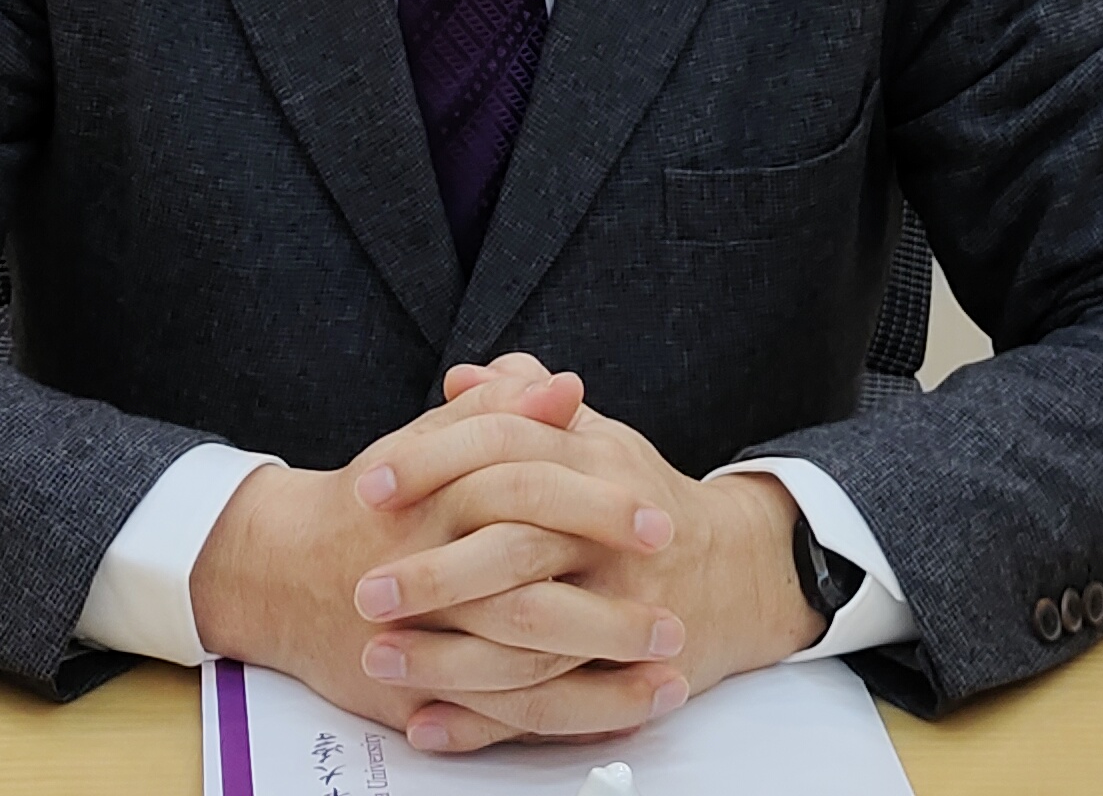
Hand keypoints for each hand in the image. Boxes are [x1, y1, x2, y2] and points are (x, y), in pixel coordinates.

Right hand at [189, 356, 685, 746]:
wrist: (282, 575)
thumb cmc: (377, 503)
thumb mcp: (432, 444)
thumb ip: (498, 413)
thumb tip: (565, 386)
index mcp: (439, 501)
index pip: (529, 494)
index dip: (599, 507)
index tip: (660, 518)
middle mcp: (431, 573)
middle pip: (531, 593)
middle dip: (610, 610)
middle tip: (676, 611)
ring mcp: (423, 641)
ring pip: (522, 666)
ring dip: (604, 672)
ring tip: (673, 672)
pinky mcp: (419, 692)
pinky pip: (503, 716)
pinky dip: (569, 717)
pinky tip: (626, 712)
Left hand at [350, 373, 825, 751]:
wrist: (736, 575)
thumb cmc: (640, 498)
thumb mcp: (596, 439)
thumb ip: (527, 406)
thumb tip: (465, 378)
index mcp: (594, 464)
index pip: (505, 448)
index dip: (432, 462)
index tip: (368, 485)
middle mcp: (607, 537)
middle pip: (515, 549)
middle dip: (435, 573)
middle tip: (366, 590)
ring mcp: (619, 608)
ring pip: (529, 635)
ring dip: (445, 657)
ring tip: (378, 660)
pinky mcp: (621, 675)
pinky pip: (548, 706)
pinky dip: (482, 723)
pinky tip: (425, 724)